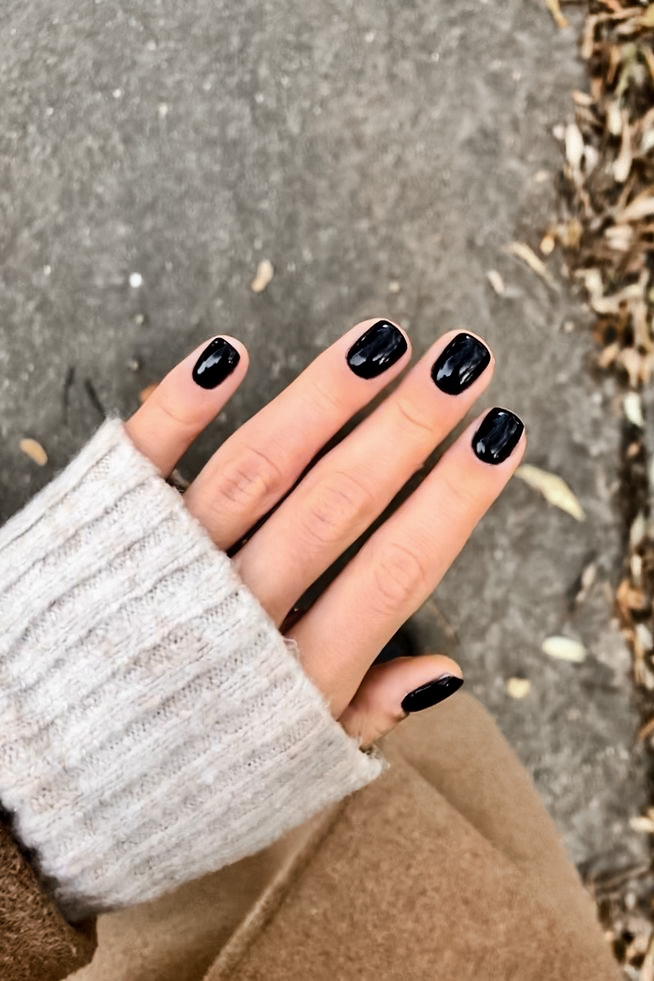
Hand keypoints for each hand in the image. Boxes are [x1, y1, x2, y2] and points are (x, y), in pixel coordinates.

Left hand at [125, 319, 524, 746]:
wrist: (34, 791)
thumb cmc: (172, 779)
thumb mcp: (283, 773)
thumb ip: (363, 715)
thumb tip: (450, 671)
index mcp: (291, 681)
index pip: (395, 571)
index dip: (453, 499)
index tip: (500, 435)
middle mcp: (234, 619)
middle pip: (338, 504)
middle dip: (409, 426)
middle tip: (464, 359)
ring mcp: (163, 571)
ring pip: (258, 469)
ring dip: (324, 397)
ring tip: (383, 340)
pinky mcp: (99, 534)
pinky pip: (143, 458)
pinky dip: (183, 403)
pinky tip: (229, 353)